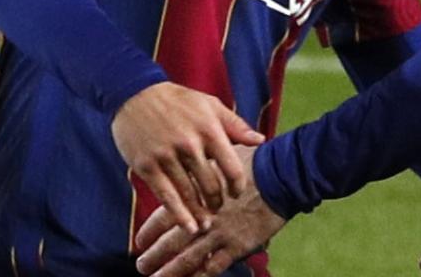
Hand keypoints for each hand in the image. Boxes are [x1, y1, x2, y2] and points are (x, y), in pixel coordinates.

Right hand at [111, 83, 265, 233]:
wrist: (134, 94)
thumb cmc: (177, 100)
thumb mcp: (210, 105)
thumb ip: (236, 125)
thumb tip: (261, 140)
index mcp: (209, 129)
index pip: (232, 168)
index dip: (237, 186)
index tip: (236, 193)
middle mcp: (189, 144)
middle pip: (211, 186)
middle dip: (218, 202)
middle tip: (218, 208)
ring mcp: (166, 156)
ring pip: (189, 195)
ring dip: (201, 213)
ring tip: (207, 223)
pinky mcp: (146, 166)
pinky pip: (166, 197)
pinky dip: (179, 215)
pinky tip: (189, 227)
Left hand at [134, 145, 287, 276]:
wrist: (281, 174)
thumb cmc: (254, 161)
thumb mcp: (220, 155)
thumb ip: (201, 164)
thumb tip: (184, 159)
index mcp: (196, 195)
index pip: (164, 216)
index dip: (149, 231)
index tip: (139, 241)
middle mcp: (204, 217)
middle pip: (171, 242)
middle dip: (153, 256)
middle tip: (142, 266)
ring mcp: (220, 233)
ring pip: (188, 259)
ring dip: (169, 272)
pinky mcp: (238, 245)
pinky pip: (214, 267)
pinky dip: (201, 275)